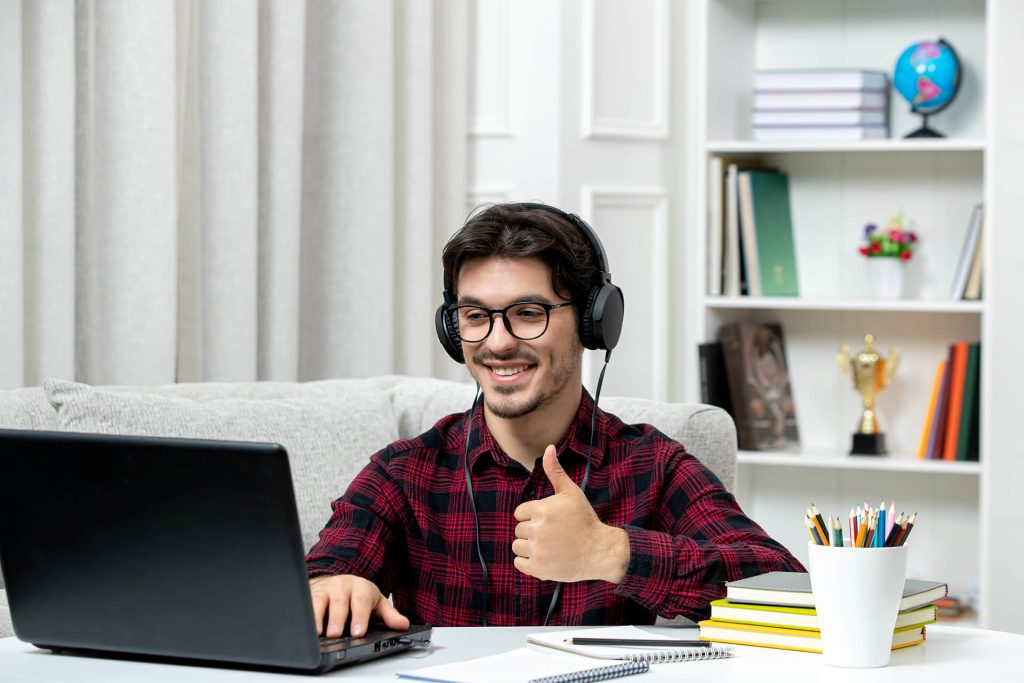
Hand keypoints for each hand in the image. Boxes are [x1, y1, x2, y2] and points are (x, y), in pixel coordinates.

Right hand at [308, 574, 409, 637]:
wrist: (340, 582)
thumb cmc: (360, 596)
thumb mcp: (377, 603)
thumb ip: (389, 615)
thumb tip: (403, 625)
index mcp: (361, 588)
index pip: (361, 602)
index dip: (360, 617)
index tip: (358, 632)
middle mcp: (343, 586)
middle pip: (340, 602)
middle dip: (338, 618)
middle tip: (336, 634)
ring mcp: (326, 588)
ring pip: (322, 600)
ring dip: (319, 617)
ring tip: (320, 633)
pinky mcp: (312, 593)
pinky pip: (307, 602)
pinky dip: (307, 614)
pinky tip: (307, 626)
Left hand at [511, 445, 629, 583]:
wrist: (600, 550)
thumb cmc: (585, 520)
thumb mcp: (571, 492)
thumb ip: (555, 471)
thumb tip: (548, 447)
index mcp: (542, 510)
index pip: (519, 512)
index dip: (533, 515)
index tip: (549, 520)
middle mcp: (537, 530)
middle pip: (519, 529)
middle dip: (532, 531)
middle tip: (552, 534)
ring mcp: (538, 551)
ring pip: (517, 546)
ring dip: (528, 547)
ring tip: (548, 546)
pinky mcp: (539, 569)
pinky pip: (519, 563)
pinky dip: (528, 562)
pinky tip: (544, 557)